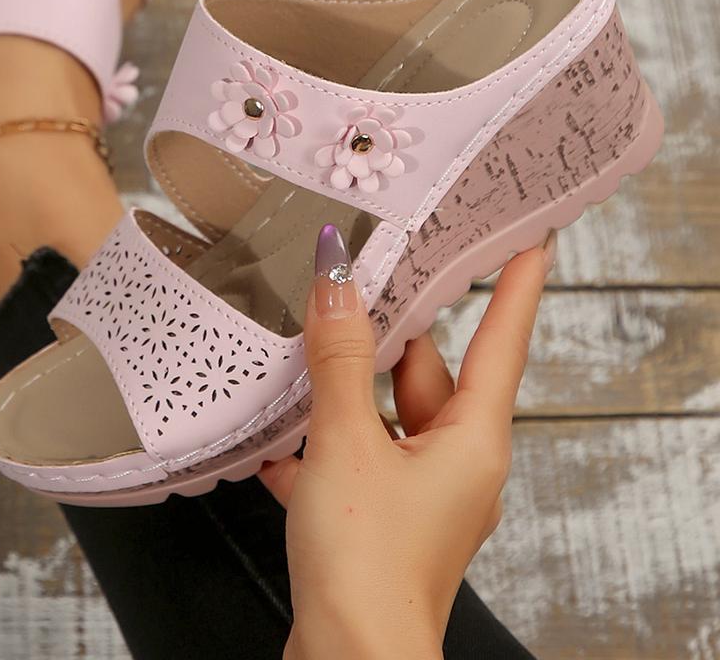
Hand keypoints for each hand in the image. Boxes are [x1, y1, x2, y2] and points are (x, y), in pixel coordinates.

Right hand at [259, 224, 554, 659]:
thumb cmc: (366, 566)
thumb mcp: (346, 442)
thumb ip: (341, 358)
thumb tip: (339, 285)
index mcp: (472, 441)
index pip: (503, 341)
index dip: (517, 285)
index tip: (530, 239)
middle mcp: (456, 465)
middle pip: (428, 375)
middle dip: (387, 337)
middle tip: (357, 287)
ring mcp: (420, 496)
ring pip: (385, 417)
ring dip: (342, 395)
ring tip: (301, 360)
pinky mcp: (384, 521)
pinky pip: (357, 461)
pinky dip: (321, 447)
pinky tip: (276, 444)